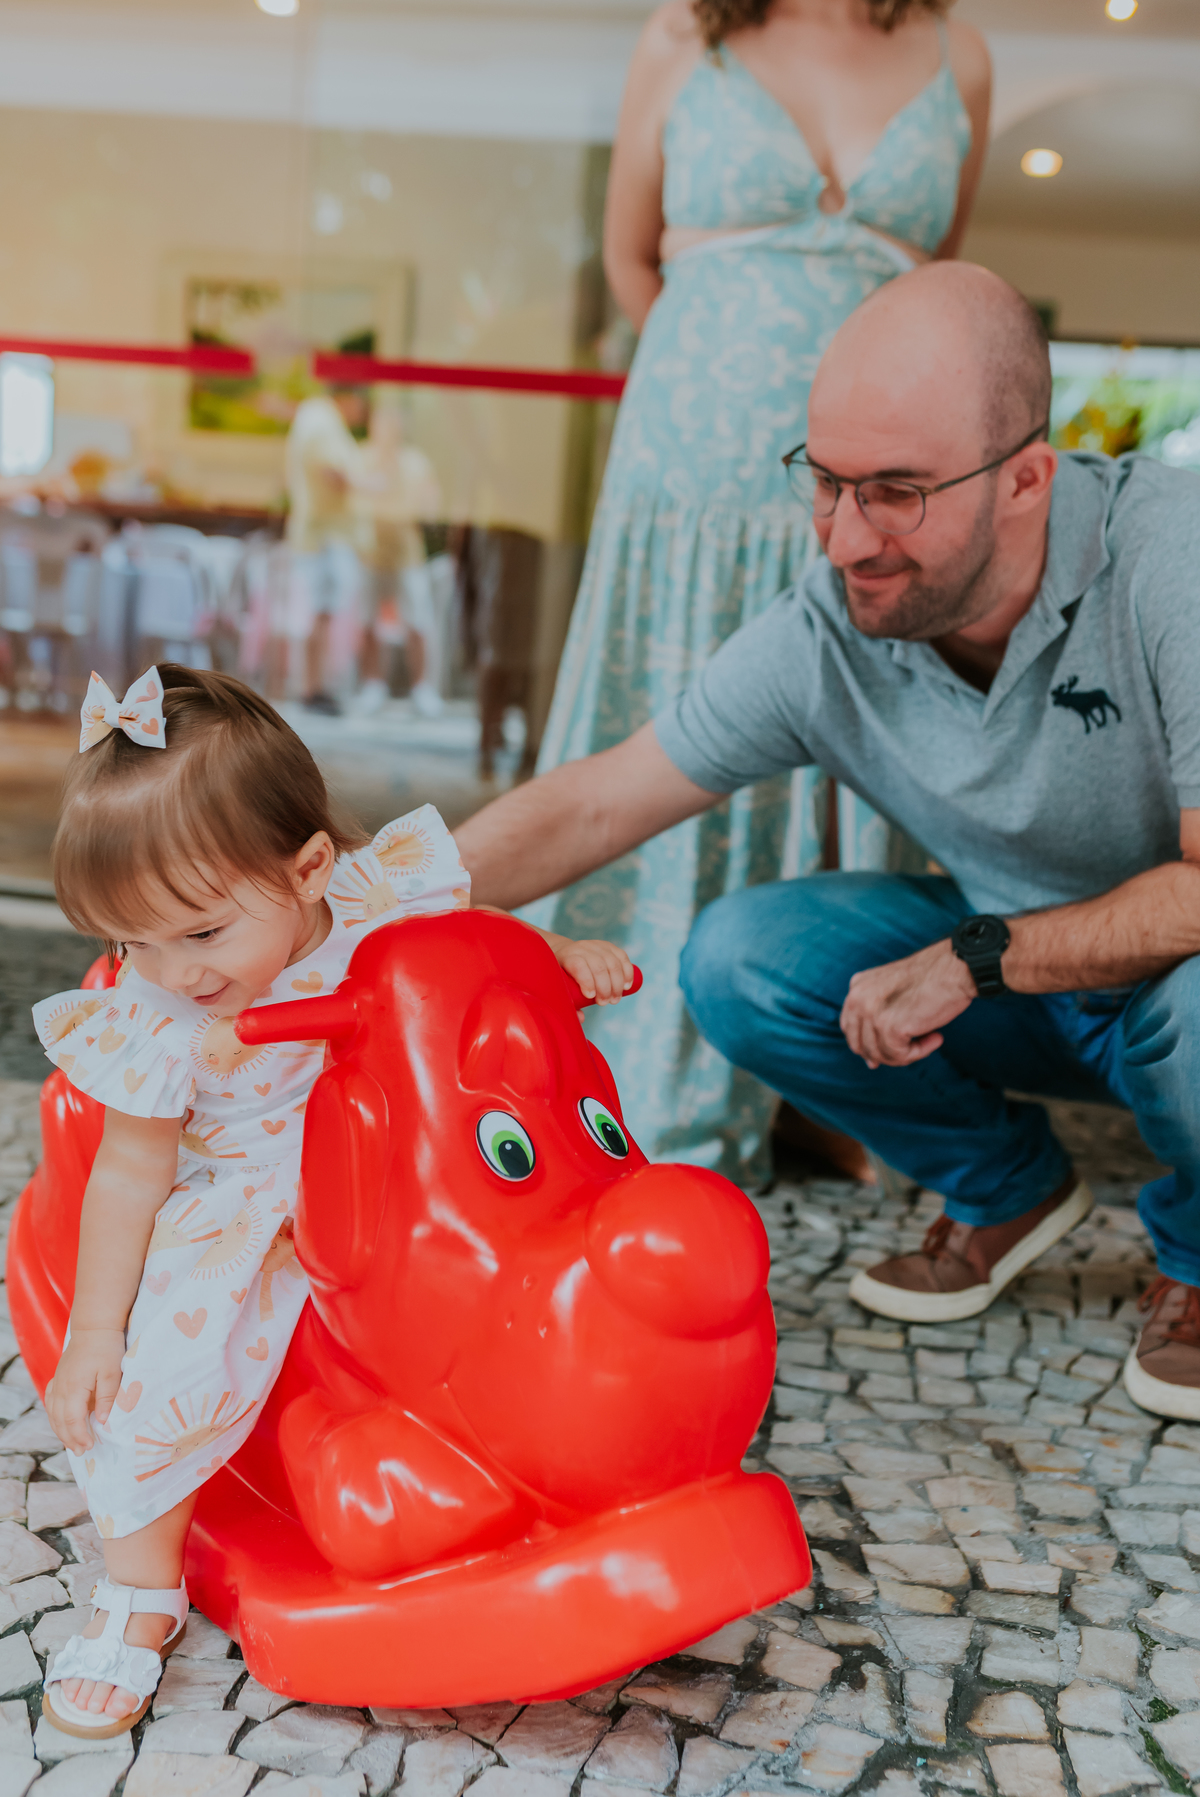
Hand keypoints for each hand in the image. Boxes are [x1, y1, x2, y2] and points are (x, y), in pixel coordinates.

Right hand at [46, 1328, 125, 1454]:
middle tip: (81, 1452)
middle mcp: (61, 1388)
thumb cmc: (106, 1348)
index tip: (89, 1447)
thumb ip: (107, 1398)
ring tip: (72, 1444)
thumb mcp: (113, 1373)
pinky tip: (61, 1422)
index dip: (79, 1436)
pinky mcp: (58, 1378)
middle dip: (70, 1439)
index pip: (72, 1420)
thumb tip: (101, 1422)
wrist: (94, 1327)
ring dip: (61, 1430)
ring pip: (52, 1413)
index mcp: (74, 1388)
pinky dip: (55, 1416)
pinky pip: (50, 1402)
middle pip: (60, 1420)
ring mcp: (57, 1383)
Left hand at [549, 935, 634, 1004]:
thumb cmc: (562, 977)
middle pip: (598, 966)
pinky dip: (627, 972)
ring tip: (615, 999)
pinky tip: (627, 986)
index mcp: (567, 957)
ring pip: (612, 963)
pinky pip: (622, 957)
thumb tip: (581, 1018)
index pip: (579, 965)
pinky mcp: (609, 946)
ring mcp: (597, 945)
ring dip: (617, 984)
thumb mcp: (558, 988)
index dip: (587, 981)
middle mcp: (582, 948)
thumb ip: (567, 1005)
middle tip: (605, 1003)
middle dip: (605, 988)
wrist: (566, 954)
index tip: (591, 997)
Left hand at [840, 938, 976, 1068]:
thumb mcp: (893, 993)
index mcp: (858, 986)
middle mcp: (858, 998)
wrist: (954, 968)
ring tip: (930, 1039)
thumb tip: (871, 1062)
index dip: (866, 1045)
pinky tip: (936, 1038)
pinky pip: (899, 1055)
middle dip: (884, 1054)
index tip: (886, 1053)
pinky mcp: (889, 1026)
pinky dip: (919, 1052)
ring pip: (879, 1054)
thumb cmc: (932, 980)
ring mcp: (871, 1011)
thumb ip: (878, 1018)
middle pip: (859, 1045)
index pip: (850, 1027)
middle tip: (908, 1053)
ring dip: (906, 1054)